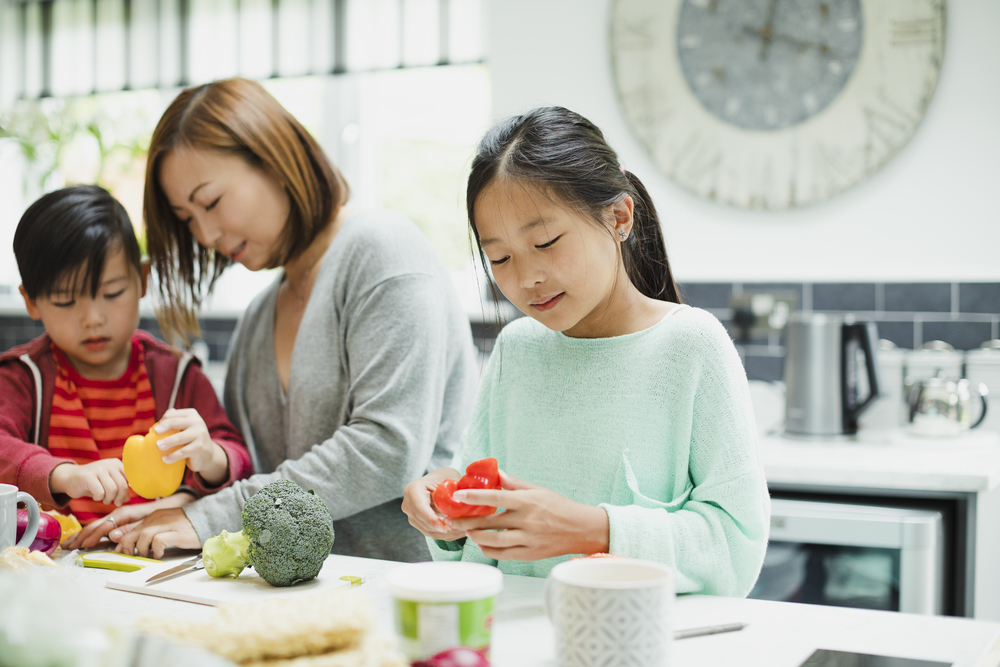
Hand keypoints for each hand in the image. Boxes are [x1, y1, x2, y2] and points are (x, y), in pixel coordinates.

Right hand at [49, 459, 130, 506]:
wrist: (69, 478)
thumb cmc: (92, 483)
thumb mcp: (108, 484)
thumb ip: (119, 490)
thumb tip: (128, 499)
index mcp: (116, 464)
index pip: (130, 479)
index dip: (127, 492)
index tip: (121, 499)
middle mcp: (109, 464)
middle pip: (122, 485)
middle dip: (119, 498)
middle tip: (114, 503)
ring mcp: (98, 469)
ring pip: (112, 489)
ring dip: (108, 499)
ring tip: (104, 499)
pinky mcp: (88, 476)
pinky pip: (100, 492)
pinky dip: (98, 498)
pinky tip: (95, 496)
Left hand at [113, 507, 200, 558]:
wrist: (208, 518)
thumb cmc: (186, 525)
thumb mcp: (165, 525)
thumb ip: (149, 532)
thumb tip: (130, 544)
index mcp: (154, 516)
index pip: (130, 529)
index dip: (123, 543)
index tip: (122, 553)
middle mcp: (158, 518)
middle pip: (133, 533)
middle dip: (127, 548)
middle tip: (132, 557)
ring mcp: (168, 524)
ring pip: (144, 536)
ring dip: (142, 549)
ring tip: (148, 555)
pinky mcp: (177, 533)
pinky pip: (159, 540)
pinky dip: (156, 550)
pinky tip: (160, 554)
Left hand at [155, 408, 228, 485]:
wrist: (208, 454)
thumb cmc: (190, 439)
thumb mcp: (184, 428)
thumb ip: (172, 424)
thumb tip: (152, 429)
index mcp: (191, 414)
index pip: (172, 415)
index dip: (161, 421)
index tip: (155, 430)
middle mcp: (197, 422)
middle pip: (175, 422)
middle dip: (163, 427)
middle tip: (154, 433)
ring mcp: (200, 435)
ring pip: (180, 437)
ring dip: (167, 442)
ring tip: (158, 446)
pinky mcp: (199, 448)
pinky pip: (183, 452)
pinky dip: (172, 456)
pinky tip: (165, 459)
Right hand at [402, 467, 466, 541]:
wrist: (435, 481)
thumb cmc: (443, 478)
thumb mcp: (448, 479)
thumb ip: (452, 491)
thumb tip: (462, 501)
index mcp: (413, 490)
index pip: (421, 508)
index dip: (432, 520)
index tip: (445, 528)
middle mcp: (408, 504)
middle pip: (424, 522)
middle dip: (443, 529)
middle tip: (461, 530)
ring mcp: (411, 516)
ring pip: (428, 531)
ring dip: (446, 534)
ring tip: (463, 532)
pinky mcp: (418, 524)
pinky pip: (431, 533)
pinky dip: (445, 535)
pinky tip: (458, 533)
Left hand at [449, 472, 609, 560]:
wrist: (581, 529)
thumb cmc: (559, 507)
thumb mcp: (538, 490)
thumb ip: (515, 483)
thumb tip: (496, 473)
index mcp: (527, 502)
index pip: (496, 497)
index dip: (475, 496)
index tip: (458, 495)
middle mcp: (527, 521)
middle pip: (490, 522)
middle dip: (467, 521)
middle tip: (453, 519)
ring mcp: (528, 539)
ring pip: (494, 541)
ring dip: (476, 536)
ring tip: (467, 531)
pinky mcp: (529, 554)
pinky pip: (503, 555)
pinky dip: (488, 550)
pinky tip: (481, 543)